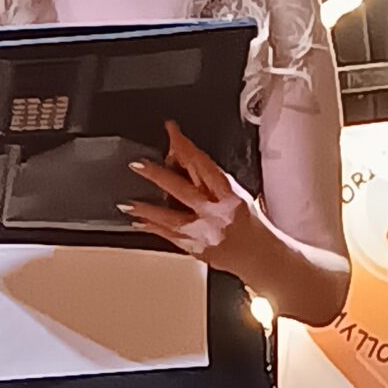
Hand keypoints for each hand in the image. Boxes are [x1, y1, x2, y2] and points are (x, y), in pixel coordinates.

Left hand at [120, 118, 268, 283]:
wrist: (260, 257)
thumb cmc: (251, 225)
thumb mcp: (239, 195)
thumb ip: (213, 180)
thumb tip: (186, 159)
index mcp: (229, 195)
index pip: (203, 165)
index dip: (185, 146)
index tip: (171, 131)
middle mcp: (216, 213)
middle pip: (183, 189)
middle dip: (159, 175)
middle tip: (138, 165)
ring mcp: (204, 233)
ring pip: (171, 217)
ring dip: (147, 209)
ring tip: (127, 203)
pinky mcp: (196, 249)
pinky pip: (170, 237)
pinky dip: (153, 228)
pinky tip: (138, 221)